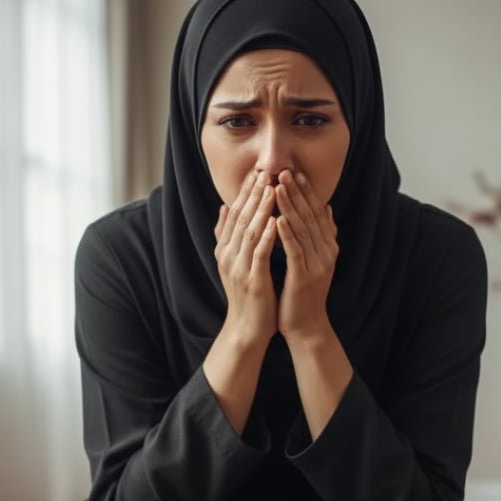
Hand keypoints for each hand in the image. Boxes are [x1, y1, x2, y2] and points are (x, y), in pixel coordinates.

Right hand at [214, 169, 277, 347]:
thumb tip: (224, 209)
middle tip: (266, 171)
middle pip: (241, 218)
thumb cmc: (248, 295)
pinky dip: (268, 235)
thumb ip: (229, 236)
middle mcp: (228, 256)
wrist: (247, 329)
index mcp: (225, 249)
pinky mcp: (252, 280)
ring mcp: (239, 268)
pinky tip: (277, 220)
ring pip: (250, 232)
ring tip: (273, 188)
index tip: (257, 171)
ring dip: (262, 209)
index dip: (245, 192)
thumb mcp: (235, 262)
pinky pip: (260, 253)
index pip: (235, 213)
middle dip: (254, 194)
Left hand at [274, 169, 338, 342]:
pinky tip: (277, 219)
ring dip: (289, 206)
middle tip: (284, 170)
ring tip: (277, 186)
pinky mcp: (304, 277)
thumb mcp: (313, 261)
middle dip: (296, 192)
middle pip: (310, 216)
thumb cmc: (303, 295)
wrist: (306, 327)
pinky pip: (295, 250)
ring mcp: (316, 265)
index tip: (293, 172)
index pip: (316, 213)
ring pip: (302, 229)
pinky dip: (286, 233)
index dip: (305, 192)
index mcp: (327, 247)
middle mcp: (325, 253)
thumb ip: (320, 236)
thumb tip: (327, 208)